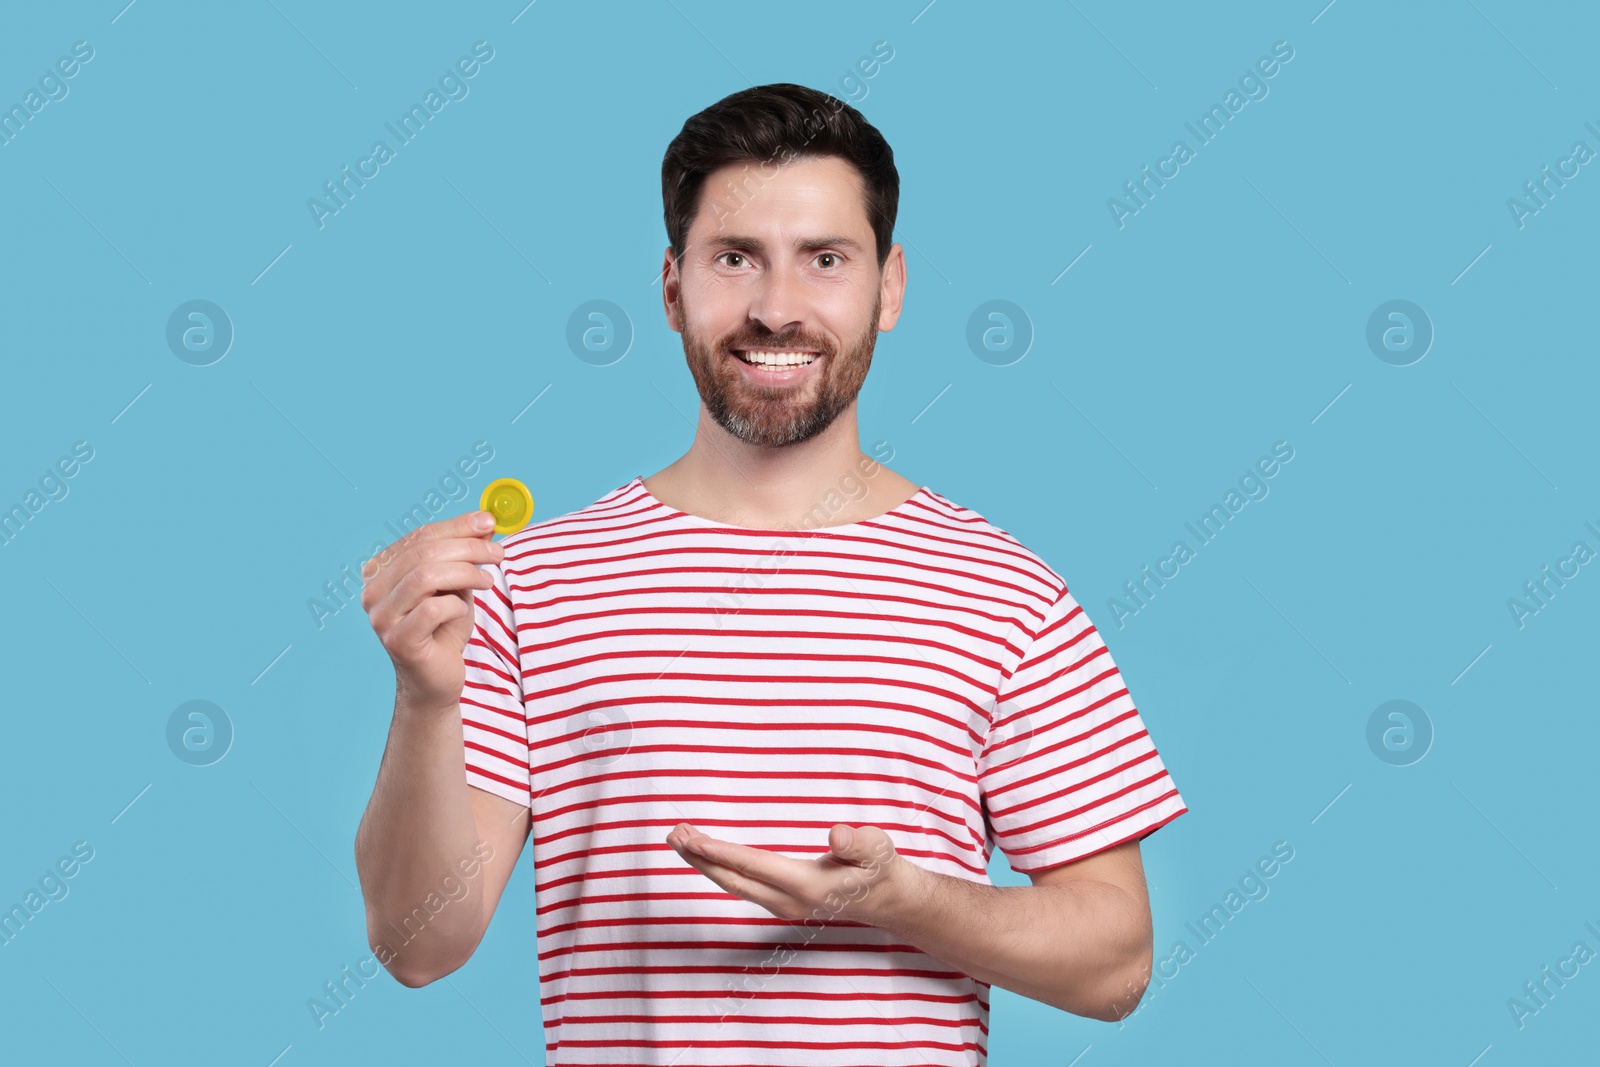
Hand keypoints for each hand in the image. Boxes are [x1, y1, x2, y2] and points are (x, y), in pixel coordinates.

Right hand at [359, 510, 505, 712]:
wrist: (437, 679)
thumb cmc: (444, 629)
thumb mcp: (456, 584)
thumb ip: (465, 553)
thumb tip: (486, 521)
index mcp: (380, 571)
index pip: (420, 536)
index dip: (457, 526)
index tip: (489, 521)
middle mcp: (372, 592)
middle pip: (424, 552)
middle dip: (468, 547)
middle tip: (498, 553)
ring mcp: (381, 618)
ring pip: (426, 576)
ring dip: (466, 573)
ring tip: (487, 581)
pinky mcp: (398, 641)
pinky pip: (432, 609)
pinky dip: (455, 604)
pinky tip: (462, 610)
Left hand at [666, 822, 920, 928]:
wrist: (888, 899)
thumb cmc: (880, 868)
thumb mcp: (877, 849)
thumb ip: (857, 842)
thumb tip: (836, 833)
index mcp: (805, 884)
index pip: (753, 866)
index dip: (721, 853)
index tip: (693, 840)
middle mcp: (787, 899)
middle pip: (733, 880)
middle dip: (701, 858)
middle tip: (674, 833)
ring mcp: (782, 904)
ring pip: (733, 885)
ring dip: (705, 864)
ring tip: (680, 839)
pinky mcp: (781, 901)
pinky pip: (741, 886)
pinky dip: (719, 869)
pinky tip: (707, 857)